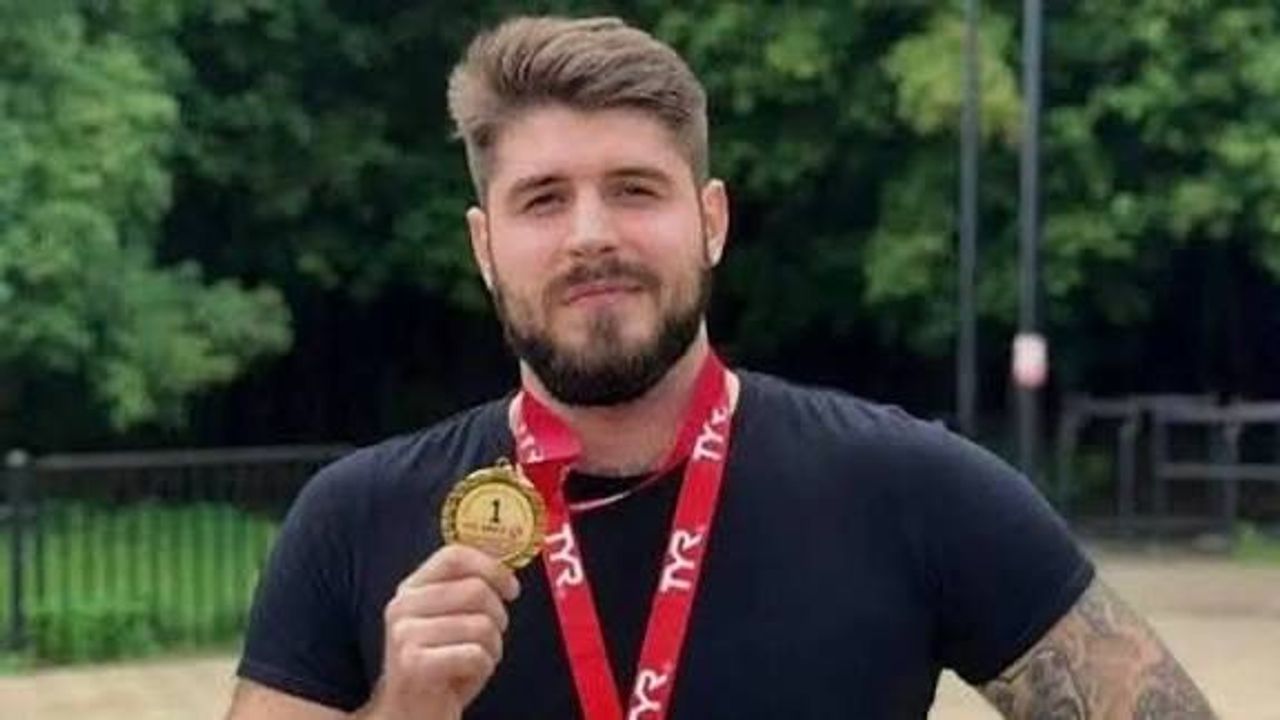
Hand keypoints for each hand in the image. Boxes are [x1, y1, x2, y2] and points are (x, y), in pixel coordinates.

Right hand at [358, 545, 520, 719]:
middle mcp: (403, 606)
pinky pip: (475, 654)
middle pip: (475, 590)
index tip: (511, 589)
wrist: (408, 715)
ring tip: (474, 661)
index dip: (492, 567)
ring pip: (481, 625)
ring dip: (492, 648)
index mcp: (411, 589)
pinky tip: (466, 676)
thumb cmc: (440, 667)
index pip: (454, 556)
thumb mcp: (449, 622)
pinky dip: (483, 668)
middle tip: (490, 638)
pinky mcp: (414, 665)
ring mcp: (405, 635)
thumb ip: (467, 592)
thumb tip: (506, 569)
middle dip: (498, 617)